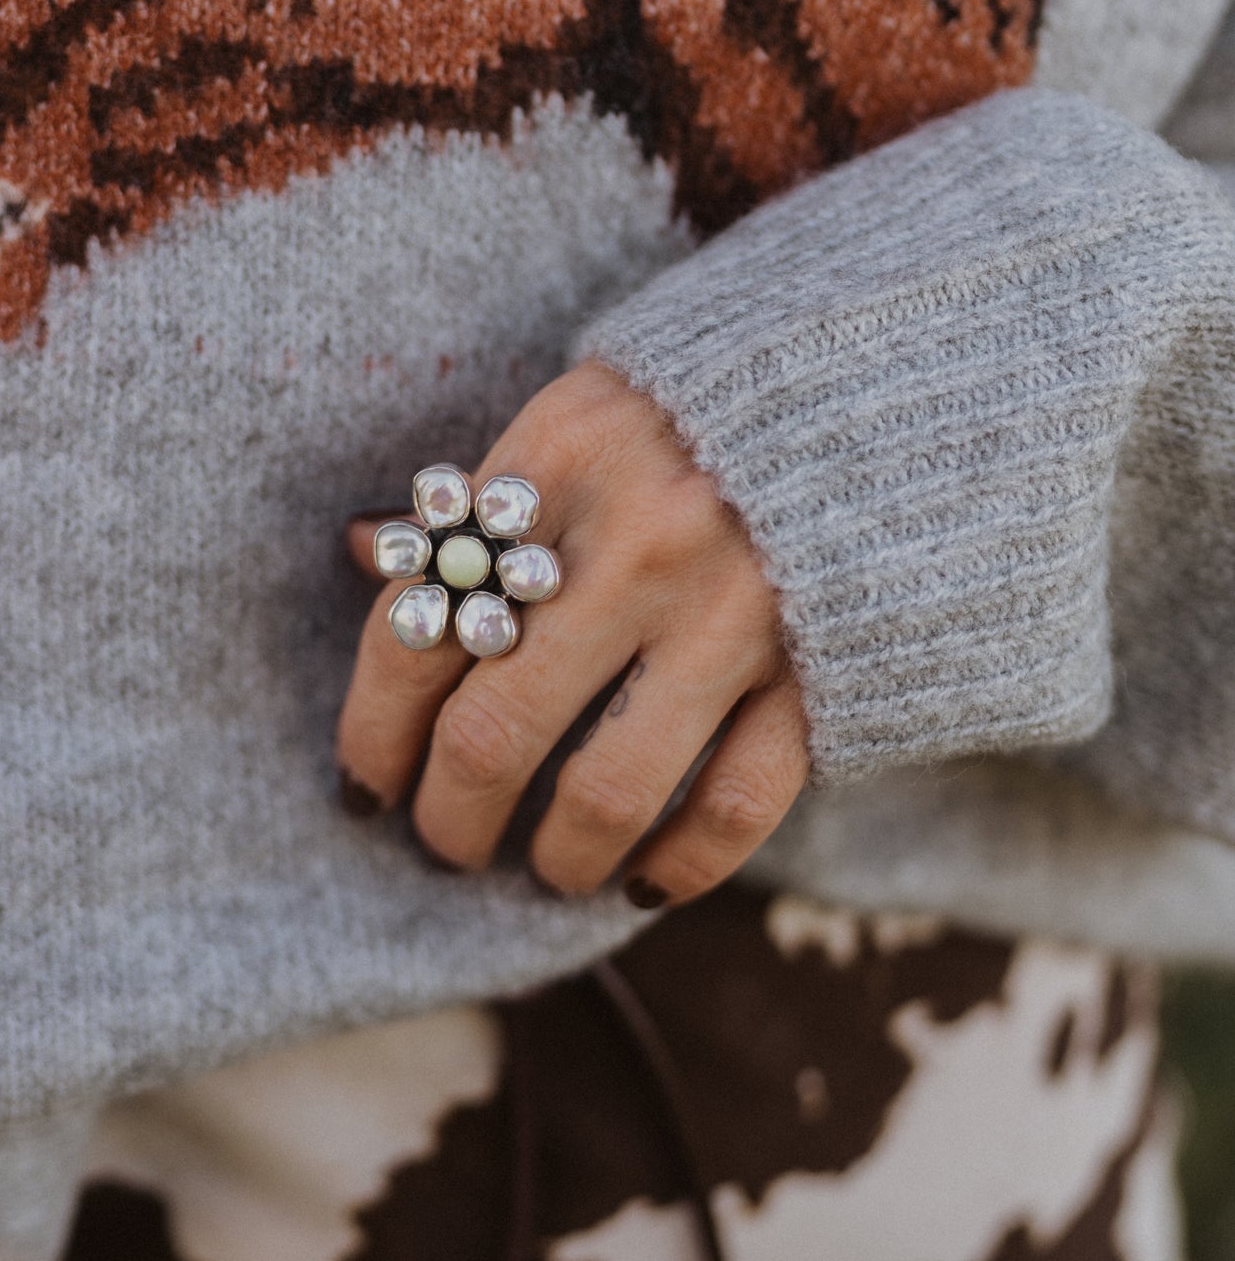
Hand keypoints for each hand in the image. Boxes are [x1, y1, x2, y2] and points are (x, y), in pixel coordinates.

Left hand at [337, 361, 807, 903]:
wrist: (895, 379)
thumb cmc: (704, 404)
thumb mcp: (577, 414)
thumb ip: (479, 496)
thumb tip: (365, 554)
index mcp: (557, 462)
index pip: (414, 631)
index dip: (373, 735)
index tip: (365, 786)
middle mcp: (638, 541)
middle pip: (491, 734)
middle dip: (450, 819)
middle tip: (448, 841)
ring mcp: (735, 611)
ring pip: (604, 794)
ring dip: (556, 860)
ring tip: (545, 866)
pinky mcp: (819, 666)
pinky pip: (732, 807)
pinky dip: (676, 866)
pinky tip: (643, 881)